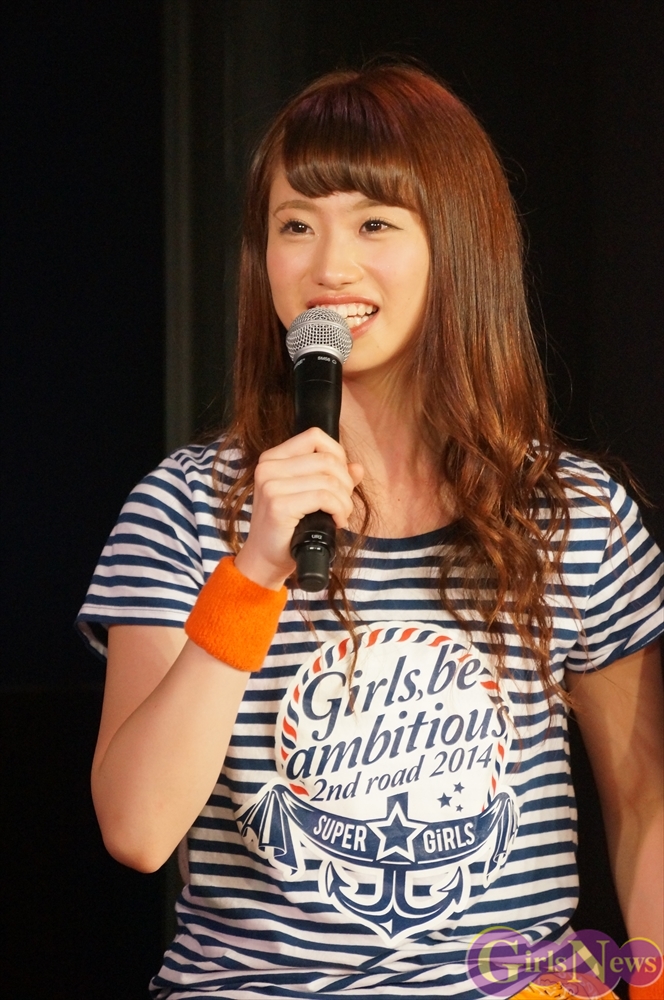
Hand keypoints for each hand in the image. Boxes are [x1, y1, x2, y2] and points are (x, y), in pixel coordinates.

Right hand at [234, 427, 363, 589]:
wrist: (266, 558)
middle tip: (343, 504)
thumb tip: (357, 468)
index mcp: (273, 458)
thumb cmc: (288, 527)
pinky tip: (336, 521)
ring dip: (344, 501)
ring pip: (328, 480)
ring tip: (340, 515)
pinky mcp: (278, 505)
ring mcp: (271, 485)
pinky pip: (324, 497)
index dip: (337, 455)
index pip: (314, 436)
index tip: (341, 479)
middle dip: (345, 483)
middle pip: (326, 459)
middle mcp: (268, 467)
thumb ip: (332, 478)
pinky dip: (338, 510)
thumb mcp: (309, 496)